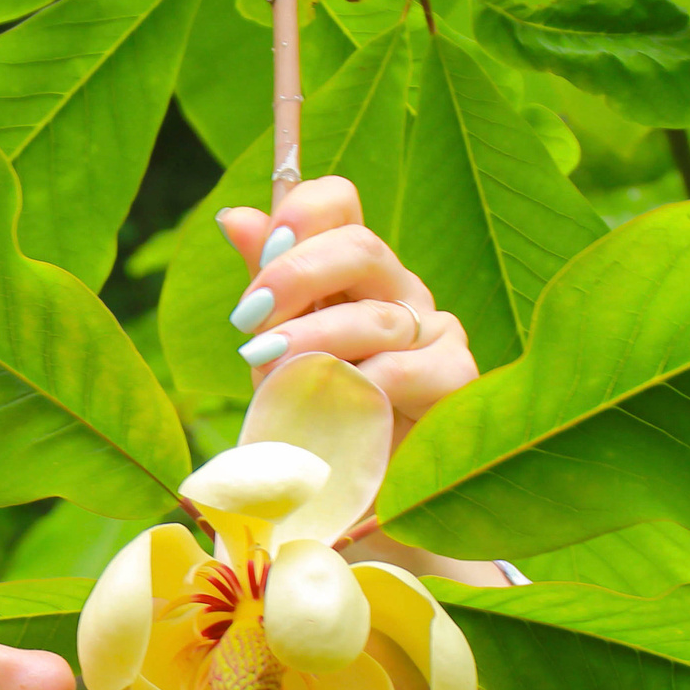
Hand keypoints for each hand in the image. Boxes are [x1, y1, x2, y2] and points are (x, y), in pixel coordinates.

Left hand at [215, 176, 478, 443]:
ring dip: (312, 341)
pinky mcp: (455, 374)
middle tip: (250, 316)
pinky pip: (401, 369)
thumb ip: (266, 285)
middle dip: (296, 276)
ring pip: (373, 317)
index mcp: (355, 270)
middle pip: (359, 246)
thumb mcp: (277, 345)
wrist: (345, 485)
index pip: (339, 204)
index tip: (263, 248)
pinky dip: (356, 386)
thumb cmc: (312, 409)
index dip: (302, 213)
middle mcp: (398, 288)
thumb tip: (234, 218)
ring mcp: (433, 328)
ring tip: (267, 367)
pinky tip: (324, 405)